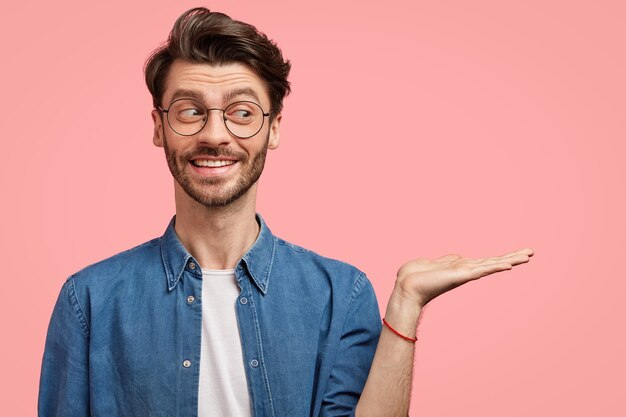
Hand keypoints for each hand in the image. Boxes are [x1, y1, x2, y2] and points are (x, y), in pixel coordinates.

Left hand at [393, 248, 533, 308]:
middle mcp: (466, 271)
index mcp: (461, 267)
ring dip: (510, 259)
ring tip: (527, 255)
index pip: (486, 261)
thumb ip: (449, 260)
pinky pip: (481, 270)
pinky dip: (495, 267)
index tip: (518, 254)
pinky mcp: (460, 276)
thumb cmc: (416, 276)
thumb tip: (458, 257)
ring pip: (492, 264)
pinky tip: (508, 265)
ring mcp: (465, 273)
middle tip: (531, 252)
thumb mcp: (436, 263)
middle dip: (512, 257)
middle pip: (494, 262)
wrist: (406, 287)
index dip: (502, 258)